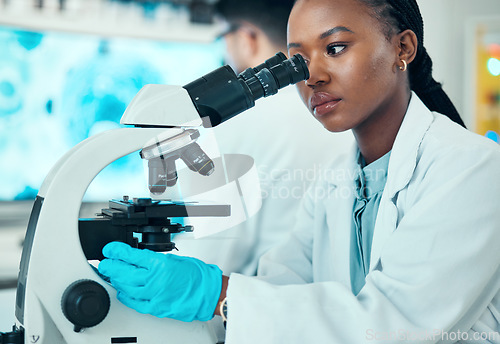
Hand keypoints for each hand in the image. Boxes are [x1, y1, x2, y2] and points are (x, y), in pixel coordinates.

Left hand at [98, 242, 222, 321]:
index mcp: (160, 264)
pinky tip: (122, 292)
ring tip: (111, 276)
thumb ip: (156, 260)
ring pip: (127, 287)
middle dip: (111, 266)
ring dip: (116, 280)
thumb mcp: (176, 259)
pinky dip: (126, 296)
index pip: (131, 256)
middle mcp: (155, 280)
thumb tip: (140, 259)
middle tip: (105, 263)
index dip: (117, 252)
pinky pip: (135, 303)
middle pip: (124, 272)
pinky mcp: (155, 308)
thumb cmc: (198, 276)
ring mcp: (154, 295)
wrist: (209, 293)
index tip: (110, 250)